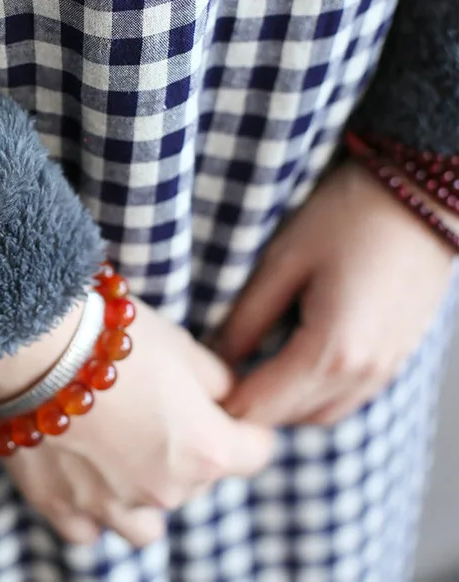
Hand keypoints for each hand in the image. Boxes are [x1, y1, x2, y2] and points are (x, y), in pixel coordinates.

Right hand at [0, 298, 275, 546]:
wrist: (28, 346)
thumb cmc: (108, 337)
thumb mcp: (182, 345)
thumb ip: (214, 381)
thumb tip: (221, 396)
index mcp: (206, 450)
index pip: (256, 452)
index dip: (243, 425)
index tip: (222, 409)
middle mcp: (164, 491)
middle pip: (196, 484)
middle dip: (183, 452)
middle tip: (149, 410)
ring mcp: (110, 507)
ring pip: (145, 524)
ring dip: (141, 495)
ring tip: (118, 454)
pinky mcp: (60, 508)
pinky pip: (88, 528)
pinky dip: (89, 508)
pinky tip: (80, 472)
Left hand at [215, 161, 455, 425]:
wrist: (422, 195)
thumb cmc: (348, 218)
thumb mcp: (282, 261)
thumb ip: (246, 318)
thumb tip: (215, 357)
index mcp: (331, 351)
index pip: (260, 407)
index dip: (220, 404)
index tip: (192, 388)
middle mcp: (362, 374)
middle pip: (288, 419)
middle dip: (247, 408)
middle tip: (208, 384)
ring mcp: (385, 370)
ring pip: (319, 415)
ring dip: (280, 406)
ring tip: (244, 375)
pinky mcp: (395, 359)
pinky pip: (345, 398)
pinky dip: (312, 395)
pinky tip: (287, 367)